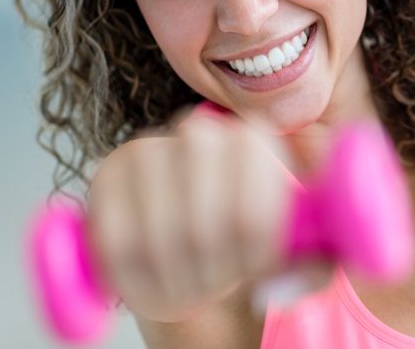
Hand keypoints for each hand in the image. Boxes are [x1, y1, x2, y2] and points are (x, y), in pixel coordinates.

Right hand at [86, 105, 298, 321]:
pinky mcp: (104, 176)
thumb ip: (309, 266)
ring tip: (191, 283)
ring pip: (162, 237)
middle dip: (215, 270)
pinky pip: (118, 242)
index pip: (253, 215)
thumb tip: (282, 283)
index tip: (256, 271)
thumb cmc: (249, 244)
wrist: (194, 239)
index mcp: (254, 139)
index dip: (254, 258)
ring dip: (177, 278)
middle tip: (220, 282)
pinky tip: (153, 279)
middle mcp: (200, 131)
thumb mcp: (296, 254)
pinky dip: (137, 277)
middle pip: (207, 226)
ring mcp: (147, 149)